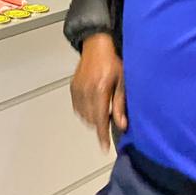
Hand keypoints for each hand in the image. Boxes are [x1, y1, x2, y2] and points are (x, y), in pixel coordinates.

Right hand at [70, 33, 125, 152]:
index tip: (104, 148)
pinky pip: (78, 108)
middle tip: (111, 122)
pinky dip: (85, 113)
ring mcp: (77, 89)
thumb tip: (122, 124)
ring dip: (93, 119)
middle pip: (91, 119)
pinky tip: (94, 107)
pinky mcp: (73, 88)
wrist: (96, 46)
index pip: (100, 118)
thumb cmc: (113, 62)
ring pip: (83, 115)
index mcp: (100, 89)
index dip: (102, 135)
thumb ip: (121, 104)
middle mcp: (86, 91)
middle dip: (100, 126)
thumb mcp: (123, 82)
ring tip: (104, 111)